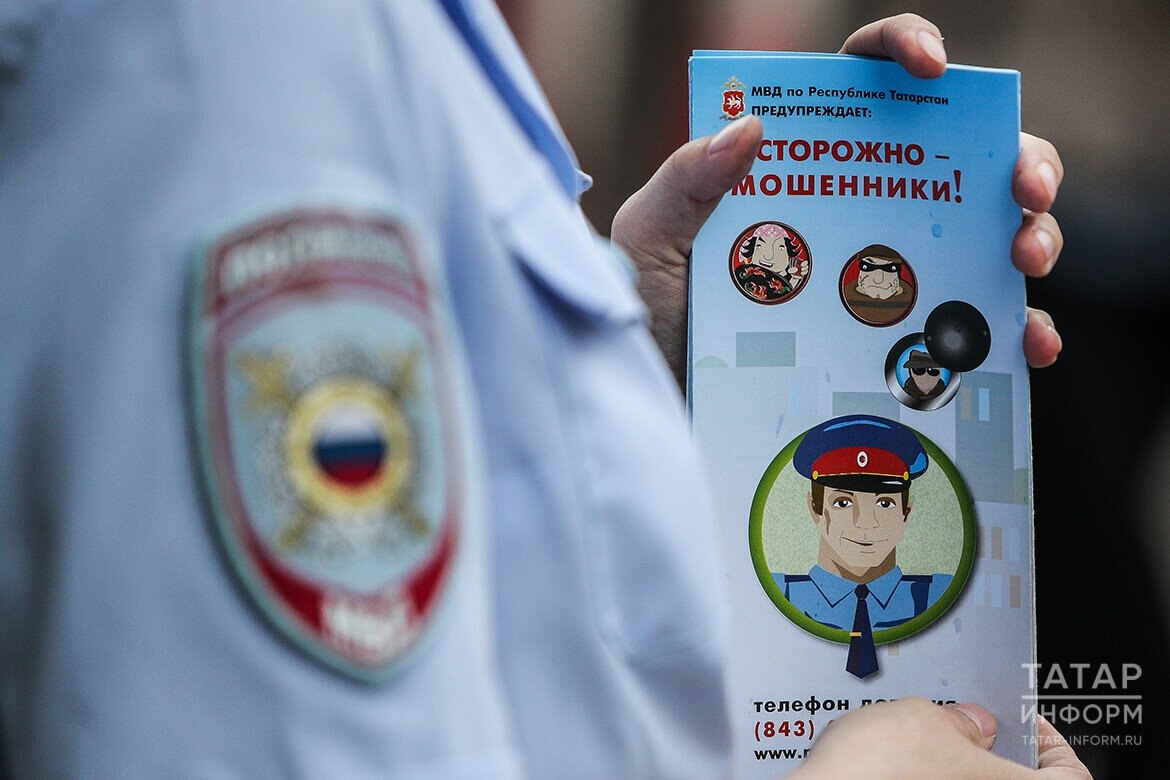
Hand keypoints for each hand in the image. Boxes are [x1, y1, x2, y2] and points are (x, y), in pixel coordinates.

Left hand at [611, 13, 1064, 385]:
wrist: (661, 409)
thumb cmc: (648, 319)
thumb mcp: (652, 244)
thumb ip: (686, 183)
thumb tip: (752, 126)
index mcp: (798, 164)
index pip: (861, 81)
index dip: (905, 50)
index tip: (931, 67)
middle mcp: (854, 211)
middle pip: (956, 158)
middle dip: (1012, 156)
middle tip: (1021, 187)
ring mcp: (885, 277)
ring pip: (984, 236)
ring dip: (1030, 235)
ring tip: (1025, 258)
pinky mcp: (901, 343)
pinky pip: (974, 331)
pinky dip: (1014, 334)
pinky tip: (1029, 345)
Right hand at [790, 697, 1090, 778]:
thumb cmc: (874, 772)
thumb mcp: (924, 719)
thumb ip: (961, 722)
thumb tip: (973, 725)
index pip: (1070, 777)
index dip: (1053, 746)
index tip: (1025, 723)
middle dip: (988, 752)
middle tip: (966, 724)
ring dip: (948, 767)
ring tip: (918, 740)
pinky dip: (917, 777)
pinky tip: (892, 763)